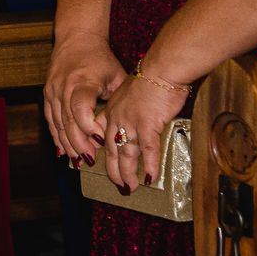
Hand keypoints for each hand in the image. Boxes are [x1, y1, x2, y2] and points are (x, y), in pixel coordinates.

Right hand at [42, 37, 126, 165]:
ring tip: (77, 162)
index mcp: (82, 81)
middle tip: (90, 160)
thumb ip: (117, 100)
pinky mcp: (48, 93)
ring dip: (67, 143)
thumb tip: (126, 127)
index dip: (89, 127)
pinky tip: (62, 150)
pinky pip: (50, 118)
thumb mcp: (116, 75)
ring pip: (57, 122)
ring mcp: (53, 90)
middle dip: (78, 142)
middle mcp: (63, 86)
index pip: (80, 107)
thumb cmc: (100, 58)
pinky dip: (56, 135)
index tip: (101, 141)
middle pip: (68, 120)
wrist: (76, 38)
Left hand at [99, 66, 188, 192]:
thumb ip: (130, 109)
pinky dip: (148, 164)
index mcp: (112, 109)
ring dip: (128, 172)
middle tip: (118, 184)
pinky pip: (147, 149)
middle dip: (113, 169)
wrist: (161, 68)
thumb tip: (139, 121)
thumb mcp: (132, 93)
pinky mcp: (147, 123)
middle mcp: (117, 117)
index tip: (95, 163)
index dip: (97, 150)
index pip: (100, 134)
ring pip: (126, 152)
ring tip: (130, 187)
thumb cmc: (152, 79)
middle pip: (111, 148)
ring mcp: (130, 121)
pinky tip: (150, 177)